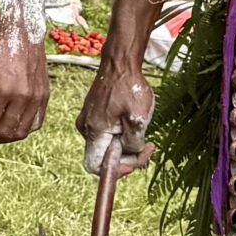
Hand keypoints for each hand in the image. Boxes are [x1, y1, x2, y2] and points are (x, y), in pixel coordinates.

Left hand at [0, 26, 48, 145]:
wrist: (20, 33)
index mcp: (2, 90)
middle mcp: (22, 97)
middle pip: (5, 132)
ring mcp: (36, 98)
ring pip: (22, 132)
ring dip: (5, 138)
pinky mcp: (45, 96)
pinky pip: (36, 123)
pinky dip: (22, 131)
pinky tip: (10, 127)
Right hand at [79, 53, 155, 176]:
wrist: (120, 64)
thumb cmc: (129, 87)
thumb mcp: (138, 118)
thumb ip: (133, 143)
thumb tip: (129, 153)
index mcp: (94, 131)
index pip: (94, 166)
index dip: (115, 171)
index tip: (134, 162)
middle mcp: (86, 128)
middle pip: (103, 158)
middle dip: (127, 157)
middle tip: (148, 146)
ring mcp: (89, 121)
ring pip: (106, 146)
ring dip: (126, 145)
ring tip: (142, 129)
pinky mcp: (94, 116)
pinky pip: (106, 135)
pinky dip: (121, 135)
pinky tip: (134, 123)